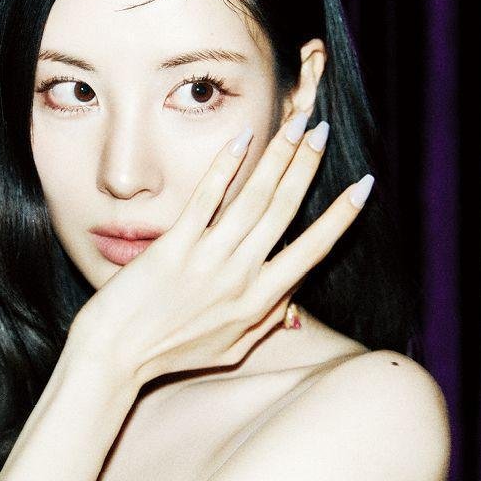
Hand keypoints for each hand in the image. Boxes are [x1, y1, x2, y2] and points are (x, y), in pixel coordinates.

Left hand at [71, 106, 375, 385]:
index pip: (313, 250)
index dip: (342, 216)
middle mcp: (240, 276)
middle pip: (285, 209)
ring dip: (279, 156)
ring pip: (254, 198)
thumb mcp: (230, 350)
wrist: (117, 356)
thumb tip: (293, 303)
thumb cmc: (171, 355)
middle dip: (308, 165)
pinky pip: (206, 197)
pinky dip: (226, 165)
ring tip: (297, 124)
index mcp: (260, 302)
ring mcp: (208, 258)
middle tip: (322, 131)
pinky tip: (242, 137)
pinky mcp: (175, 245)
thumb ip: (265, 324)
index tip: (364, 186)